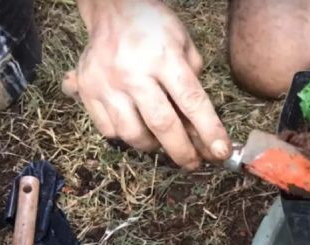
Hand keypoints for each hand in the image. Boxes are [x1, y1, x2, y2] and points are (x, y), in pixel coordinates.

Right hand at [62, 0, 230, 169]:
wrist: (112, 8)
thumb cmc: (155, 28)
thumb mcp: (185, 45)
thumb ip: (193, 83)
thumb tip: (200, 126)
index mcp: (164, 58)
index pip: (192, 103)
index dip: (209, 132)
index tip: (221, 153)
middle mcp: (133, 73)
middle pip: (162, 125)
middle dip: (182, 152)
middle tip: (194, 163)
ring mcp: (106, 83)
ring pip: (132, 134)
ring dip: (154, 147)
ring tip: (165, 144)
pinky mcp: (87, 91)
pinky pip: (109, 129)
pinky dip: (127, 137)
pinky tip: (139, 129)